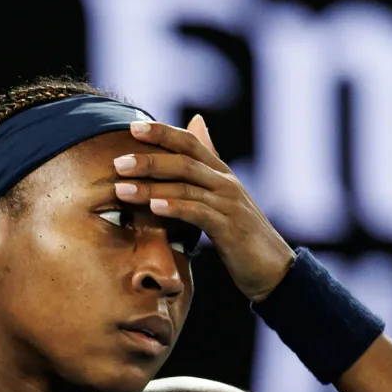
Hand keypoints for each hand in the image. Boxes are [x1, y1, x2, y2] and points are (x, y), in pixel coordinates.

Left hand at [115, 115, 293, 301]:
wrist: (273, 268)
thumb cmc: (241, 235)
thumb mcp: (222, 198)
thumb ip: (206, 165)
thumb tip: (197, 122)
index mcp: (221, 174)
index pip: (190, 143)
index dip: (162, 133)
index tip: (131, 128)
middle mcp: (226, 183)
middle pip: (184, 161)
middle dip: (149, 160)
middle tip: (117, 163)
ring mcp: (229, 205)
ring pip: (186, 187)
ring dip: (151, 187)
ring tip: (122, 189)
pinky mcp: (230, 229)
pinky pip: (199, 213)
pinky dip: (175, 208)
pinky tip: (153, 207)